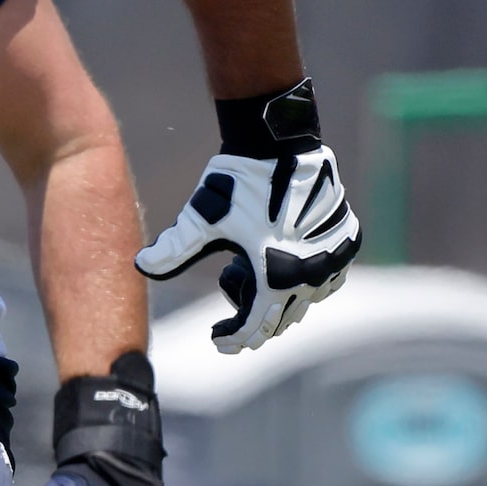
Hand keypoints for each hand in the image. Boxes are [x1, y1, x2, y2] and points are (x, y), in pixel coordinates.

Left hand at [137, 143, 358, 352]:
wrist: (277, 144)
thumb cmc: (235, 183)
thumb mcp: (201, 219)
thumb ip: (173, 248)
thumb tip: (141, 266)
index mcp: (277, 275)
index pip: (256, 325)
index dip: (234, 338)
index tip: (218, 341)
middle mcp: (312, 272)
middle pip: (281, 316)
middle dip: (252, 320)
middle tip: (228, 319)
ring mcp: (333, 256)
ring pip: (306, 298)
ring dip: (278, 298)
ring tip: (247, 276)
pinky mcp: (346, 238)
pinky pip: (327, 276)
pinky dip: (305, 280)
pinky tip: (282, 268)